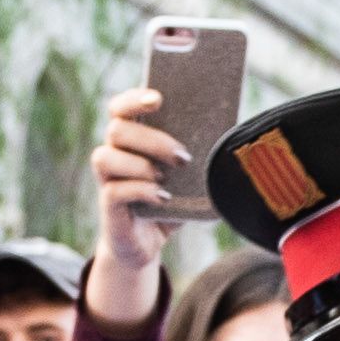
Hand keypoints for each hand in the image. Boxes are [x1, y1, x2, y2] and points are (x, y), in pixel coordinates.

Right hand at [84, 84, 189, 319]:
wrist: (146, 242)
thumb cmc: (169, 201)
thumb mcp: (187, 177)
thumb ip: (200, 157)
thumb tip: (235, 140)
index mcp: (131, 139)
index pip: (120, 107)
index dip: (134, 99)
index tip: (158, 98)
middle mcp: (113, 153)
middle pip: (116, 129)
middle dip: (151, 139)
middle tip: (182, 156)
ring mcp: (107, 180)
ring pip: (105, 157)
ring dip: (140, 164)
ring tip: (166, 178)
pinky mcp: (108, 206)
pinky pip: (114, 191)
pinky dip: (140, 191)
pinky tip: (162, 198)